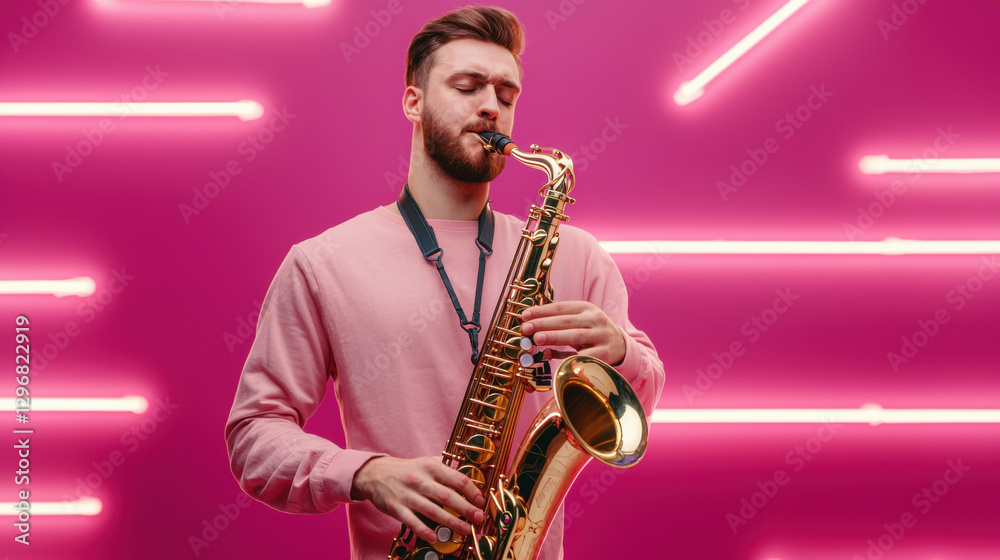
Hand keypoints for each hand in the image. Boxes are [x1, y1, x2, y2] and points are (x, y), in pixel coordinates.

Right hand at [351, 456, 484, 542]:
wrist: (375, 473)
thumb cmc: (406, 470)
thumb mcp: (425, 462)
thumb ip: (445, 468)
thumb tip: (469, 476)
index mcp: (430, 467)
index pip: (456, 478)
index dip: (472, 490)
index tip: (480, 501)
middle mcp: (420, 480)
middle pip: (447, 496)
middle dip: (465, 508)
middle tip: (478, 518)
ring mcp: (408, 495)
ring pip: (432, 510)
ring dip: (451, 522)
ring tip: (465, 529)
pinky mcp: (396, 508)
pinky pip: (412, 522)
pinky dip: (424, 531)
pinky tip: (435, 538)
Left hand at [521, 301, 625, 365]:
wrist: (621, 346)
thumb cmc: (592, 333)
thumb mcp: (580, 322)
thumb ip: (559, 326)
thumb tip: (532, 332)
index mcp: (587, 308)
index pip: (561, 307)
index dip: (541, 311)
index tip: (524, 315)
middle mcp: (596, 319)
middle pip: (566, 321)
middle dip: (544, 324)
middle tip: (526, 328)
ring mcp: (601, 336)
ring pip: (575, 336)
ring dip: (554, 337)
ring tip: (537, 339)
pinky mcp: (605, 353)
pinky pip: (584, 356)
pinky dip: (568, 357)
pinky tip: (555, 358)